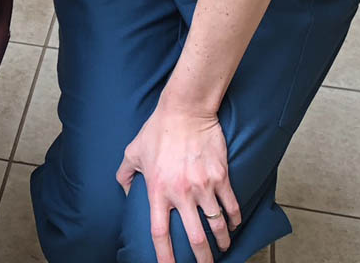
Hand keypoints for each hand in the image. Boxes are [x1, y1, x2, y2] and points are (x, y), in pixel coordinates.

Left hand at [116, 101, 241, 262]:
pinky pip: (231, 206)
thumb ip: (125, 174)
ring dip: (221, 242)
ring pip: (217, 226)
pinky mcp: (221, 177)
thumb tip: (125, 191)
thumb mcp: (133, 151)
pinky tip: (232, 225)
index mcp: (158, 190)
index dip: (164, 256)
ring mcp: (204, 186)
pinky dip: (234, 220)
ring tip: (223, 248)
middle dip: (203, 259)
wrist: (185, 111)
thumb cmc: (157, 130)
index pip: (159, 232)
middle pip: (195, 239)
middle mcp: (181, 193)